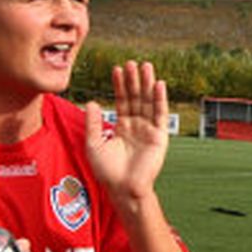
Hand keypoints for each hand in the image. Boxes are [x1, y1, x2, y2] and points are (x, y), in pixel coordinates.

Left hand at [86, 60, 170, 205]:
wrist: (122, 188)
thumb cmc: (107, 171)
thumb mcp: (94, 143)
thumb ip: (93, 123)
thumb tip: (91, 101)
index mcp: (122, 126)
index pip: (121, 101)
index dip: (119, 85)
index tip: (116, 69)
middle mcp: (137, 125)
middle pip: (136, 98)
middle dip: (134, 80)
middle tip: (131, 63)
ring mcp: (149, 129)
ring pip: (148, 102)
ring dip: (147, 84)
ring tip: (145, 67)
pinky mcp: (159, 136)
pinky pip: (160, 114)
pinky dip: (159, 99)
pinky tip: (158, 85)